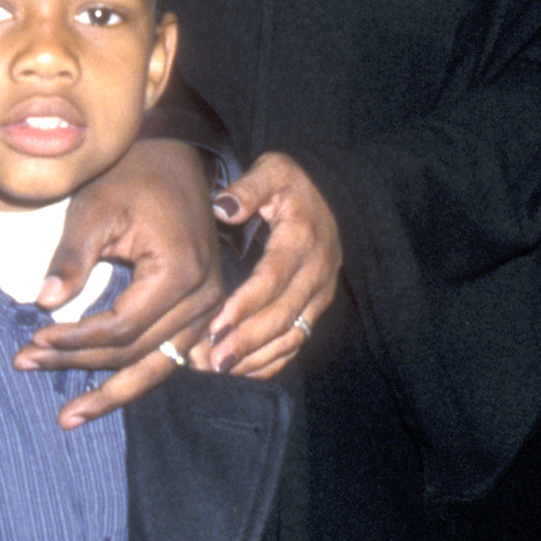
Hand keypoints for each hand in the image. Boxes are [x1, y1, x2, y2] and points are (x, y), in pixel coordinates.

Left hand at [13, 141, 224, 426]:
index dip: (74, 341)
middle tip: (27, 366)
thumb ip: (72, 259)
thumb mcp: (94, 210)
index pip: (121, 328)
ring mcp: (210, 307)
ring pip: (158, 366)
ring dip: (111, 391)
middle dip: (80, 368)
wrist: (170, 154)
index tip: (32, 341)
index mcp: (180, 273)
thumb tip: (44, 301)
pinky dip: (136, 375)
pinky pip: (170, 355)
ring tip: (70, 416)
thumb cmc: (130, 176)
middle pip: (137, 353)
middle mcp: (204, 298)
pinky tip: (106, 397)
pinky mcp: (203, 309)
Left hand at [205, 151, 341, 376]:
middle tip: (213, 359)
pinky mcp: (316, 308)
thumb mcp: (272, 170)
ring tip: (222, 368)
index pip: (273, 278)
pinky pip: (298, 341)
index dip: (246, 304)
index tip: (216, 324)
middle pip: (283, 315)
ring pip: (293, 335)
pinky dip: (273, 361)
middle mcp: (317, 272)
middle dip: (248, 340)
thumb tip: (224, 207)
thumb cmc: (290, 185)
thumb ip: (248, 188)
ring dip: (258, 356)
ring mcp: (320, 294)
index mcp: (302, 239)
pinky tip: (243, 370)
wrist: (328, 196)